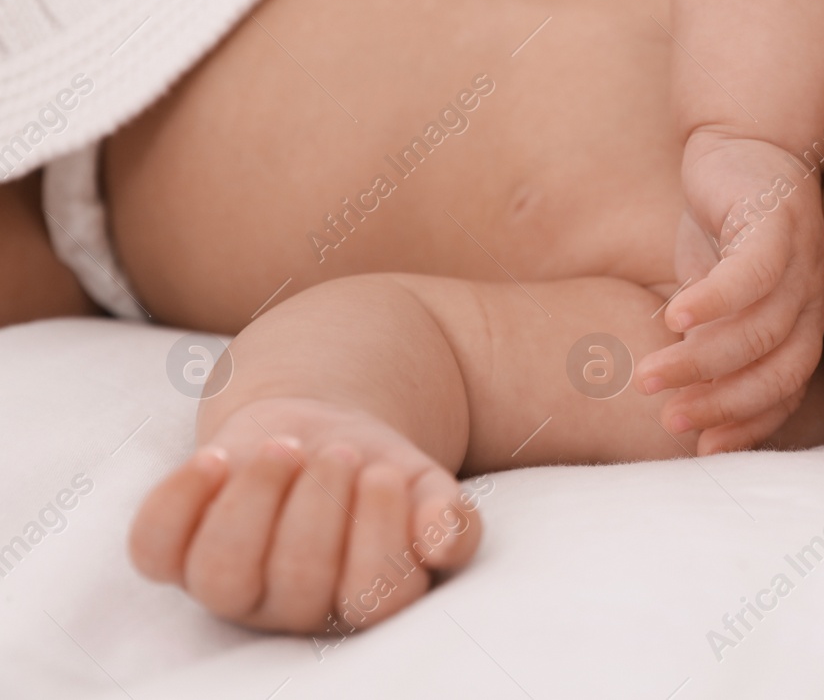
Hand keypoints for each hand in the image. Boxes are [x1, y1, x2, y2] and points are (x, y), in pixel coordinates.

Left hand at [128, 397, 480, 634]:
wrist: (316, 435)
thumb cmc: (376, 472)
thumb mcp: (423, 485)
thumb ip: (449, 516)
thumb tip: (441, 541)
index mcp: (359, 600)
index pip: (371, 598)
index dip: (377, 537)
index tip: (384, 473)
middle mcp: (290, 607)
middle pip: (298, 584)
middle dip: (321, 506)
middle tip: (341, 450)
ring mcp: (228, 586)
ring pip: (221, 575)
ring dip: (254, 502)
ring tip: (286, 445)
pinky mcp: (174, 554)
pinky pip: (154, 548)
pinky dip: (178, 502)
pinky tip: (215, 457)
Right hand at [638, 133, 823, 453]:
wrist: (743, 143)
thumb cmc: (728, 228)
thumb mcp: (715, 294)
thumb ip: (709, 343)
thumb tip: (683, 402)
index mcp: (803, 323)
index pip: (786, 389)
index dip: (749, 424)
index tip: (704, 450)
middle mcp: (812, 298)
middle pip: (779, 369)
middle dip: (723, 403)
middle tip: (669, 420)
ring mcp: (802, 260)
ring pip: (761, 329)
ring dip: (702, 360)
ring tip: (650, 377)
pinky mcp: (776, 221)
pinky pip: (752, 274)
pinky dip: (714, 302)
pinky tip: (672, 317)